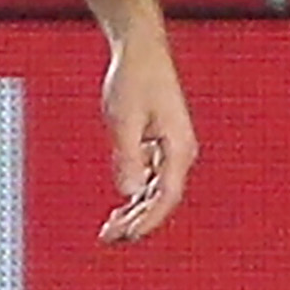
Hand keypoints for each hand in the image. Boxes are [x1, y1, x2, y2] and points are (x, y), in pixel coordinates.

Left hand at [95, 28, 195, 243]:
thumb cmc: (134, 78)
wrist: (141, 50)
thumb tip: (130, 192)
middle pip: (162, 199)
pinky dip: (135, 196)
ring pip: (156, 192)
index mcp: (179, 147)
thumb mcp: (124, 118)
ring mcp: (171, 149)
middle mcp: (180, 152)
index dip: (148, 220)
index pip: (167, 197)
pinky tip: (119, 209)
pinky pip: (151, 180)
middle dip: (138, 223)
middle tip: (109, 239)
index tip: (126, 236)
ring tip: (110, 231)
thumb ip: (128, 156)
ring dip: (135, 213)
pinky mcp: (159, 144)